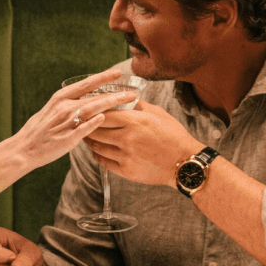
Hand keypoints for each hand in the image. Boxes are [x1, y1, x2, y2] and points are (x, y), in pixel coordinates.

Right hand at [11, 69, 137, 171]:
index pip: (85, 84)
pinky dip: (94, 122)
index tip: (117, 72)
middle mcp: (63, 107)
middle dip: (115, 93)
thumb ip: (67, 106)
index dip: (102, 77)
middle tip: (132, 91)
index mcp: (60, 98)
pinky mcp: (66, 138)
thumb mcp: (51, 111)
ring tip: (128, 102)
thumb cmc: (38, 131)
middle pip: (94, 96)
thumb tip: (83, 101)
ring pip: (91, 109)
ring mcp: (65, 122)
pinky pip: (82, 129)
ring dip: (110, 103)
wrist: (23, 149)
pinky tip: (105, 117)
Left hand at [86, 100, 203, 186]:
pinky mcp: (126, 171)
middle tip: (80, 122)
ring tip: (87, 135)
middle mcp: (127, 138)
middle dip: (86, 125)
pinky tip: (97, 150)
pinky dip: (97, 155)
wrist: (184, 163)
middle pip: (96, 130)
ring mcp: (125, 156)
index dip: (92, 111)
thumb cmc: (173, 135)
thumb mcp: (158, 113)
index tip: (85, 108)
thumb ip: (138, 104)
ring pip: (97, 147)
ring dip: (89, 140)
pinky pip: (104, 161)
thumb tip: (123, 94)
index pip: (103, 114)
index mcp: (134, 121)